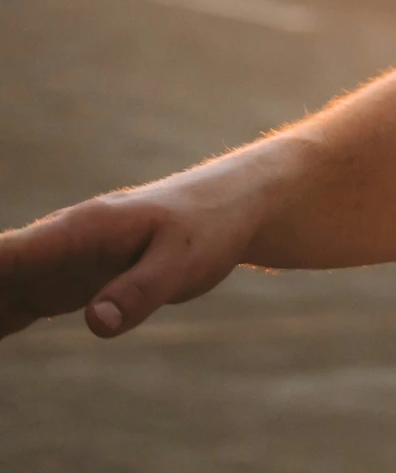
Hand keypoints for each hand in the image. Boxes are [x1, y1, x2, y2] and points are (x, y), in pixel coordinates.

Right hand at [0, 148, 287, 343]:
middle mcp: (56, 245)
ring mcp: (60, 264)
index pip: (2, 258)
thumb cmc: (209, 229)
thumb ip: (138, 293)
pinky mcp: (72, 283)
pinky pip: (15, 306)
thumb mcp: (184, 264)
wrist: (234, 206)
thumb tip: (94, 326)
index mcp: (74, 234)